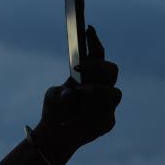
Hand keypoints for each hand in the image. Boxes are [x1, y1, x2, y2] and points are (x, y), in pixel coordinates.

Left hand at [38, 24, 120, 152]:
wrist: (57, 136)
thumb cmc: (55, 109)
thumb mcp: (51, 98)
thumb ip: (58, 94)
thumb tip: (70, 94)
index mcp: (89, 75)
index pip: (97, 54)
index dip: (95, 40)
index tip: (88, 28)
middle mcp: (101, 86)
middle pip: (111, 70)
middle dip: (97, 67)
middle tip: (77, 69)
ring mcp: (107, 105)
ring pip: (113, 94)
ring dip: (97, 92)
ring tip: (79, 93)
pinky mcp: (107, 121)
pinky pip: (103, 117)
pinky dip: (85, 119)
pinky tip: (70, 123)